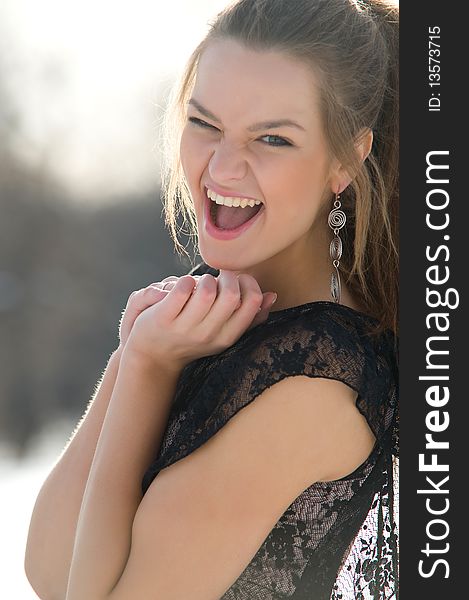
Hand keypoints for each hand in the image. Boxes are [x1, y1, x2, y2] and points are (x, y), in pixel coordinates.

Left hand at [123, 270, 276, 370]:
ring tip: (201, 282)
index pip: (252, 302)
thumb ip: (249, 316)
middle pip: (231, 295)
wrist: (153, 356)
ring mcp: (185, 328)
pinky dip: (186, 281)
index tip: (238, 280)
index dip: (248, 283)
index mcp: (227, 337)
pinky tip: (184, 285)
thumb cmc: (193, 337)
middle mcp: (208, 335)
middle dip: (228, 277)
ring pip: (206, 290)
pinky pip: (182, 290)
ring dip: (206, 278)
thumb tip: (272, 296)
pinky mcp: (163, 318)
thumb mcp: (223, 332)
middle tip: (219, 277)